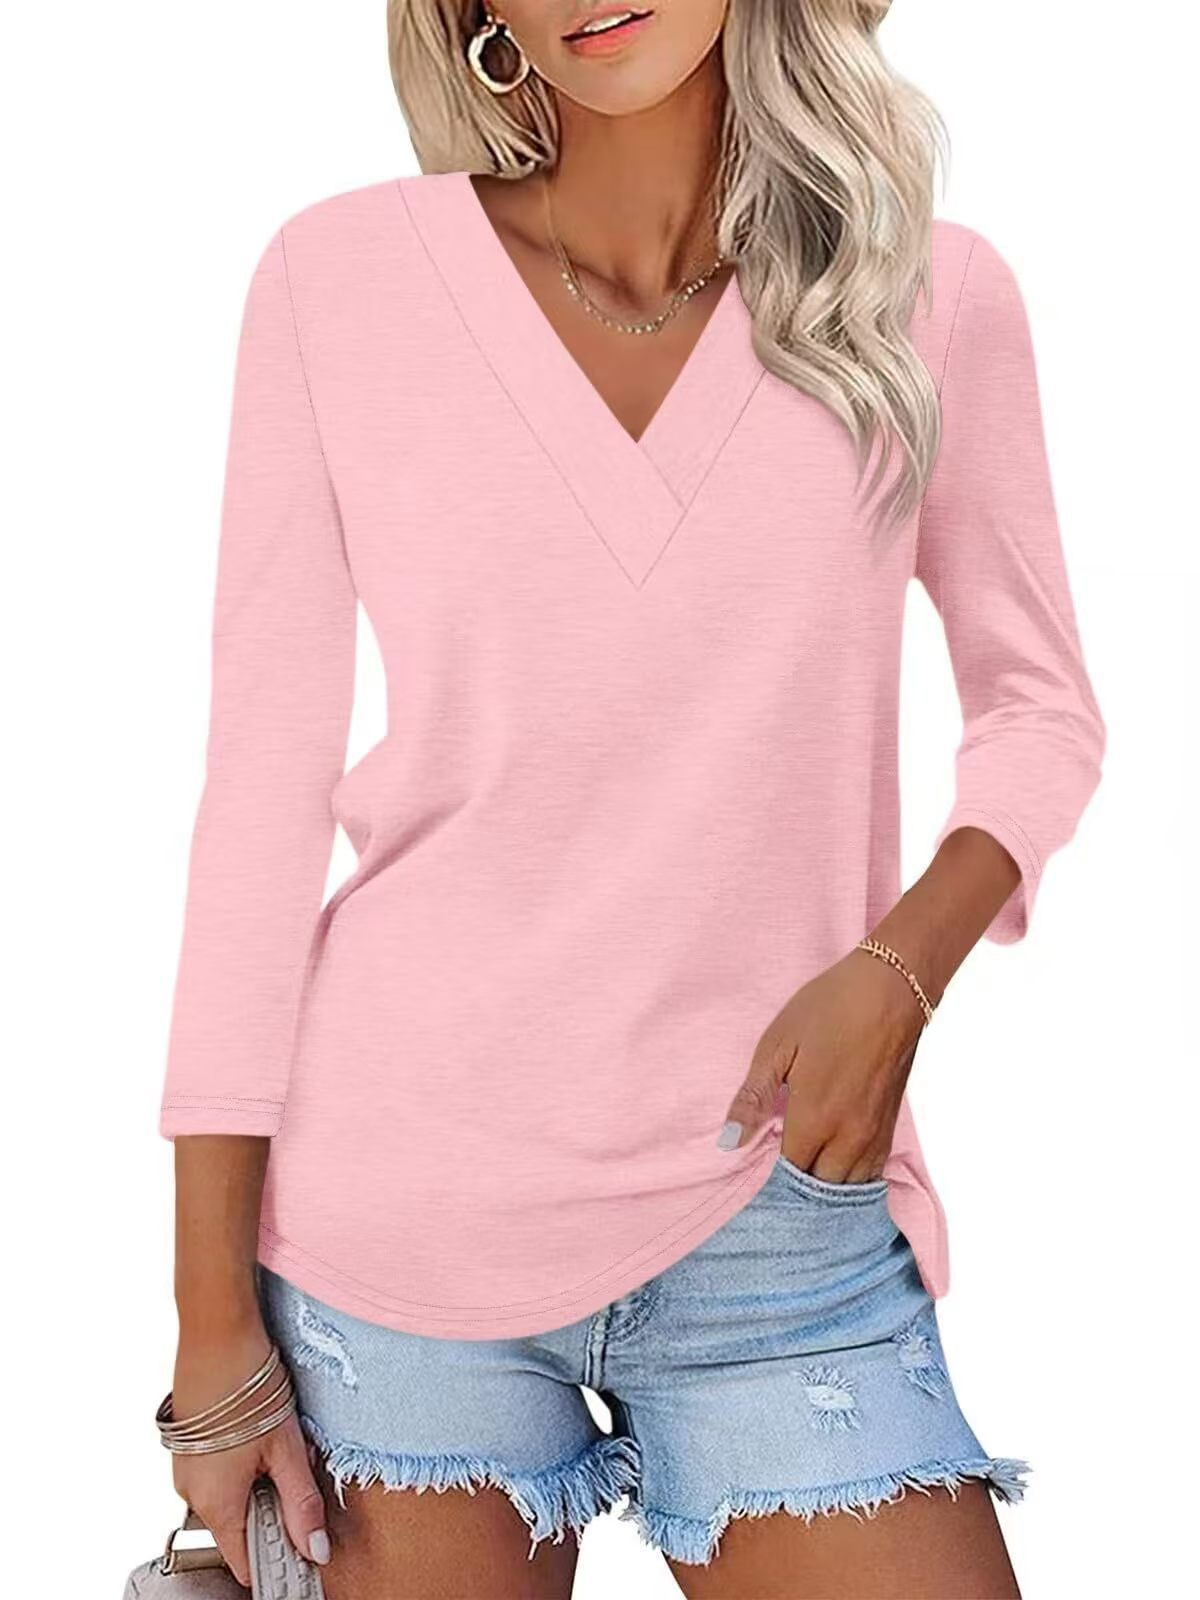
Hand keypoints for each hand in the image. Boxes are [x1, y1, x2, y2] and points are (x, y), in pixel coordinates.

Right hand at [170, 1319, 330, 1586]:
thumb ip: (300, 1503)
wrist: (215, 1333)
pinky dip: (249, 1461)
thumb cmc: (247, 1388)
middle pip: (242, 1524)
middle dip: (278, 1506)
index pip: (245, 1560)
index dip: (278, 1560)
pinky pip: (224, 1469)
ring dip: (265, 1479)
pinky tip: (266, 1429)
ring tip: (283, 1441)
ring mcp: (189, 1467)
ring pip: (236, 1493)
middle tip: (301, 1469)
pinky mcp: (192, 1444)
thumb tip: (314, 1549)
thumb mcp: (285, 1449)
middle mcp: (193, 1493)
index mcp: (215, 1504)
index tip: (305, 1551)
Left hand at [719, 948, 924, 1181]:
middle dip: (796, 1191)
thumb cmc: (830, 1009)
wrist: (893, 990)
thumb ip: (754, 1097)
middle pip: (819, 1190)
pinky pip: (870, 1173)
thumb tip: (728, 1141)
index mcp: (815, 1119)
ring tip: (802, 1180)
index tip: (752, 1178)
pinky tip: (833, 1168)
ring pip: (849, 1187)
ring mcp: (874, 1135)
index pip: (788, 1176)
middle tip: (773, 1182)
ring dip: (824, 1187)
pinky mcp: (890, 1126)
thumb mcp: (778, 1044)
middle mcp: (848, 1137)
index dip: (768, 1181)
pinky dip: (851, 1179)